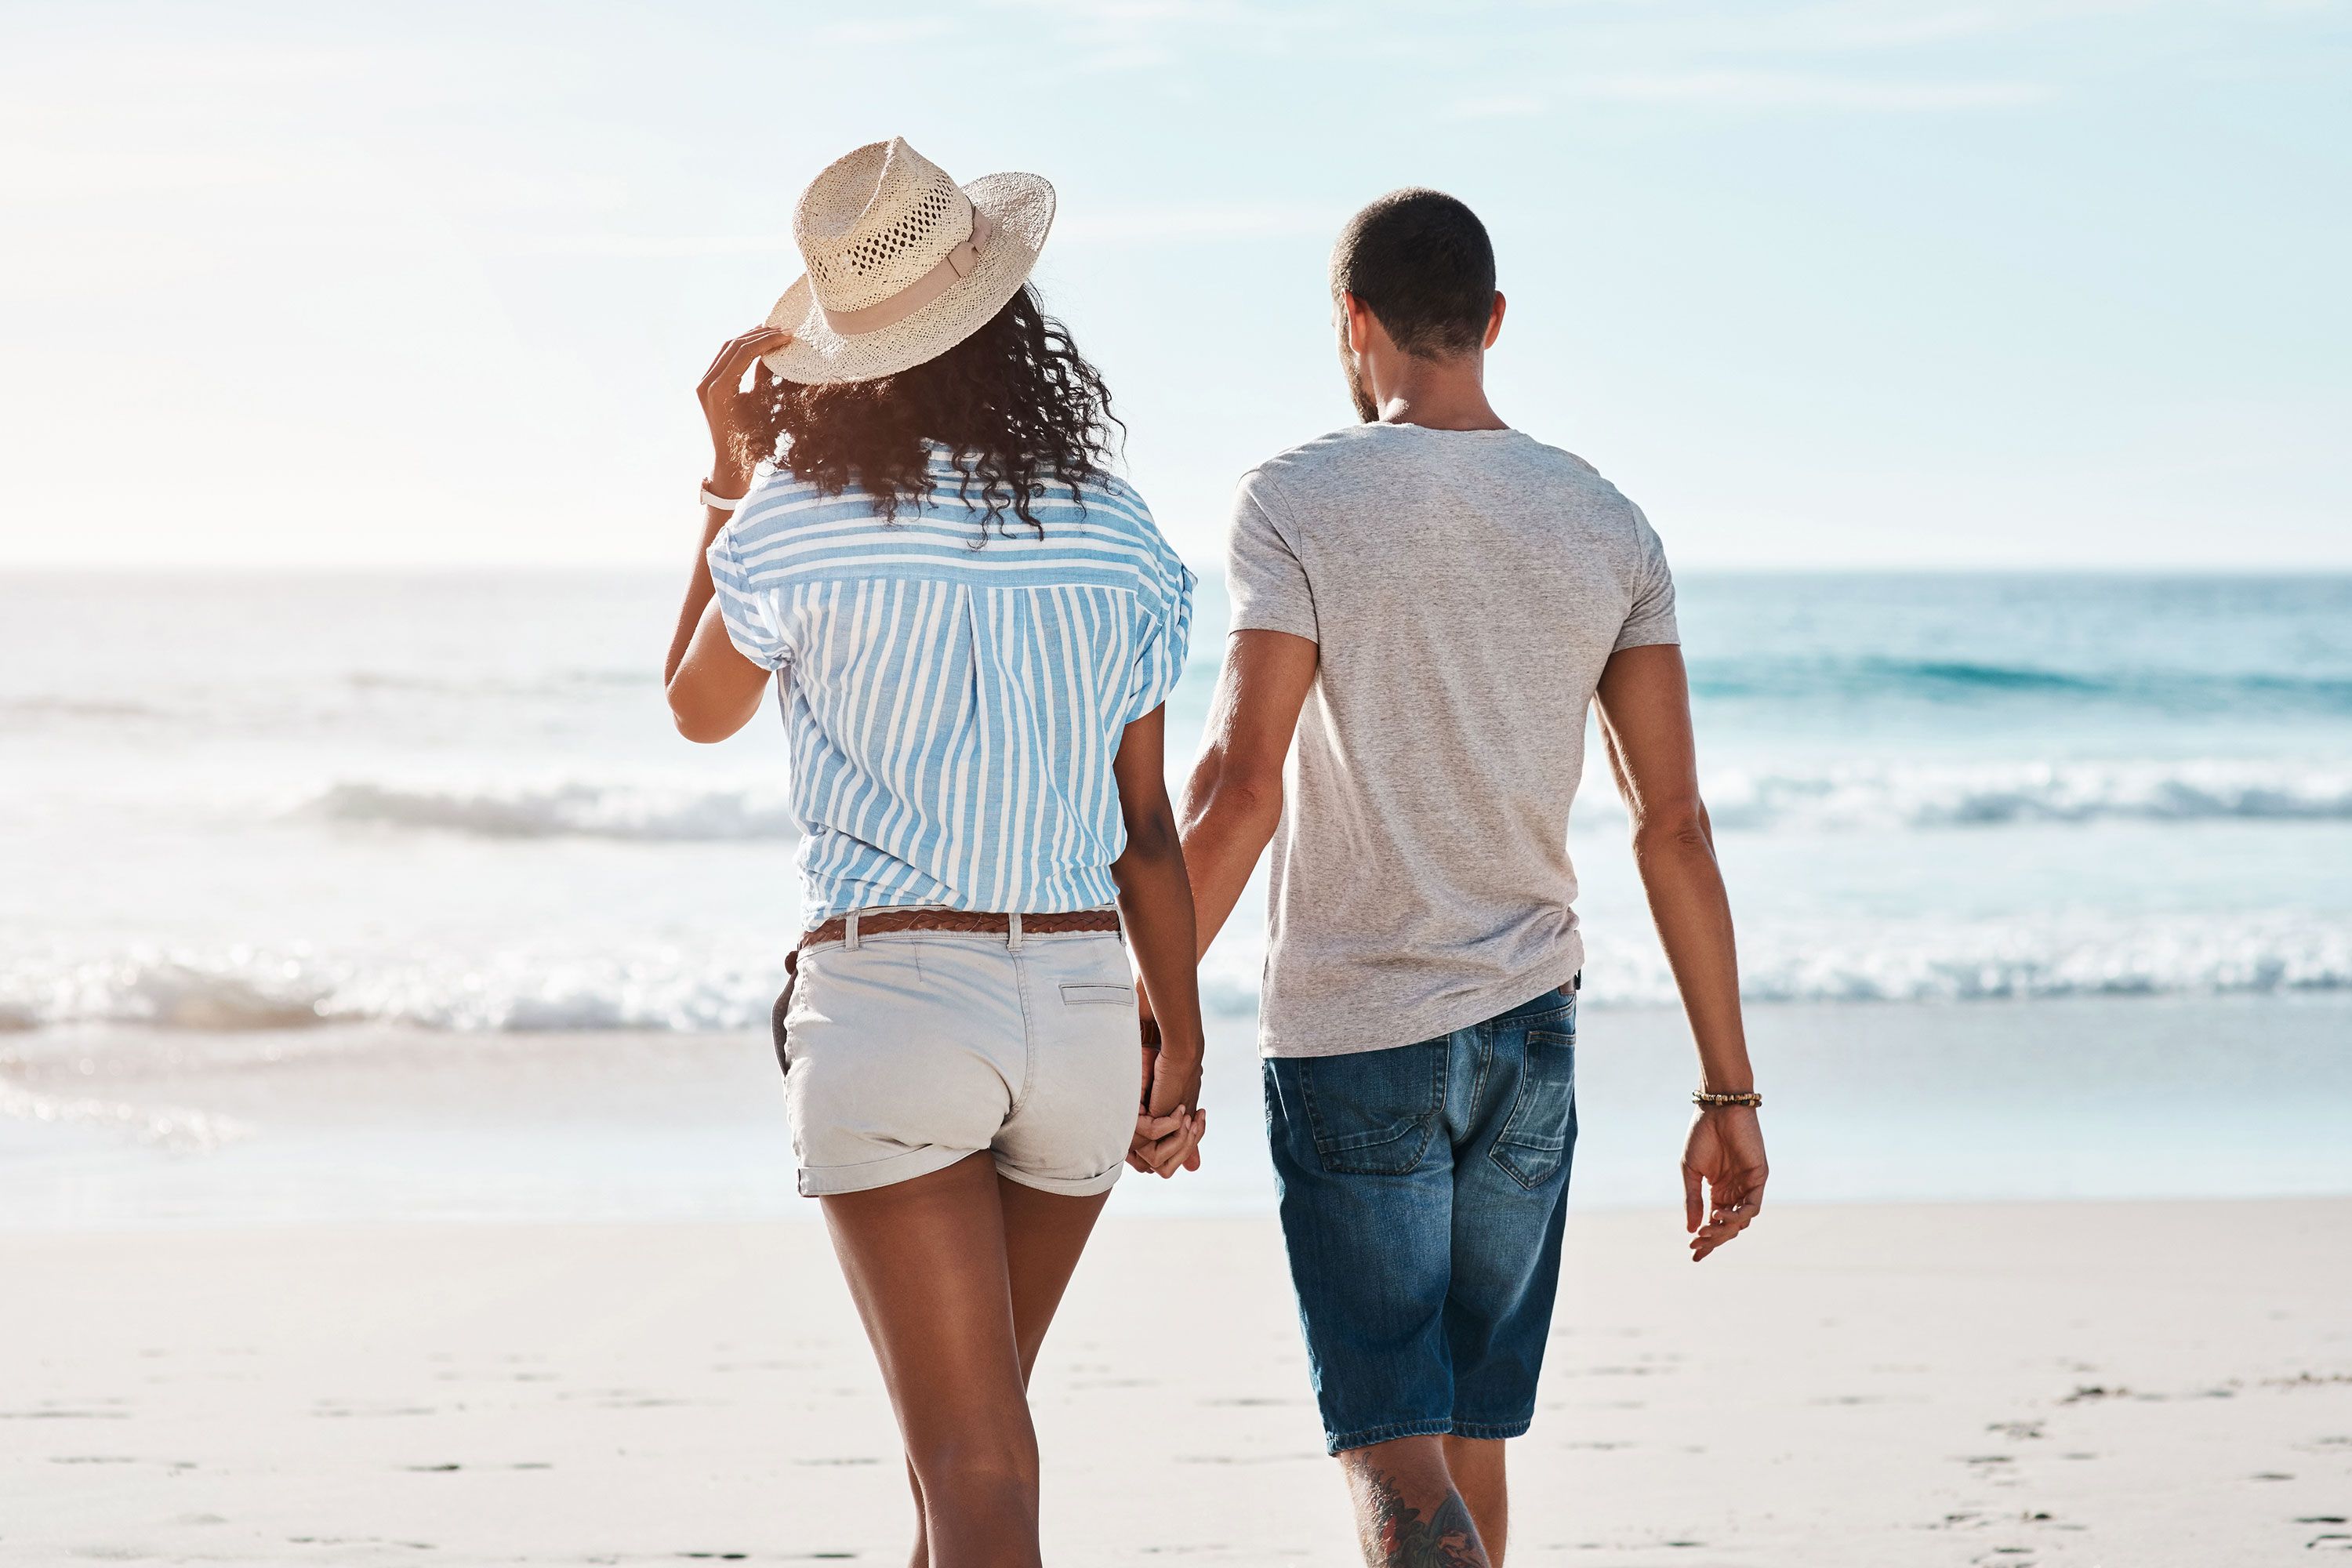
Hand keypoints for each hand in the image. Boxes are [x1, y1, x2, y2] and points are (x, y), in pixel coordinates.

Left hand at [696, 326, 792, 488]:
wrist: (730, 463)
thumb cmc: (750, 443)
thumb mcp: (762, 407)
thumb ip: (765, 377)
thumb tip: (775, 352)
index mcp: (719, 388)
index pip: (743, 352)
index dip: (767, 340)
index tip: (787, 335)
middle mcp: (706, 383)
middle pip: (733, 345)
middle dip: (759, 335)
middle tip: (782, 329)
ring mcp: (704, 384)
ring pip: (726, 349)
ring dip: (749, 338)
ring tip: (771, 332)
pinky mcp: (707, 387)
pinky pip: (723, 360)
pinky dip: (740, 350)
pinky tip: (757, 346)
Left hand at [1126, 1037, 1204, 1178]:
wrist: (1173, 1051)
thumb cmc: (1176, 1078)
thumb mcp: (1185, 1115)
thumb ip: (1185, 1142)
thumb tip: (1194, 1168)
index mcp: (1148, 1139)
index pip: (1162, 1166)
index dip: (1181, 1152)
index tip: (1195, 1124)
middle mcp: (1137, 1138)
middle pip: (1160, 1167)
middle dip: (1183, 1146)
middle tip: (1193, 1121)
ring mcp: (1131, 1130)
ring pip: (1154, 1159)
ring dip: (1179, 1138)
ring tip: (1186, 1117)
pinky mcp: (1130, 1118)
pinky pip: (1153, 1135)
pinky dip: (1171, 1124)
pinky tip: (1178, 1109)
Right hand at [1682, 1105, 1766, 1261]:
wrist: (1718, 1108)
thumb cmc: (1702, 1135)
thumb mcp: (1691, 1171)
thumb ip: (1692, 1199)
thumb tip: (1690, 1229)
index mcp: (1719, 1190)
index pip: (1714, 1222)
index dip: (1706, 1240)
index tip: (1692, 1254)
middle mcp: (1735, 1191)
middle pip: (1728, 1226)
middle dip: (1712, 1239)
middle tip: (1696, 1244)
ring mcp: (1748, 1186)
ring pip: (1741, 1221)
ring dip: (1724, 1230)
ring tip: (1705, 1231)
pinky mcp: (1759, 1178)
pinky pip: (1752, 1206)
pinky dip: (1737, 1215)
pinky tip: (1719, 1214)